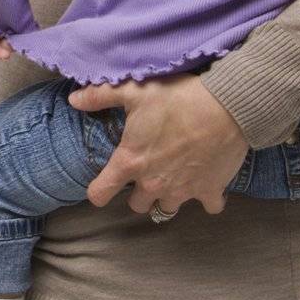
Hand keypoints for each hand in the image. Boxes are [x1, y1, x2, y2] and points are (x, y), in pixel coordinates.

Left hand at [72, 73, 247, 216]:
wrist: (227, 106)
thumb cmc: (177, 97)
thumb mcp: (134, 90)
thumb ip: (99, 96)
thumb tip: (73, 100)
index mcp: (131, 162)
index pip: (100, 194)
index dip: (98, 190)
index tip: (103, 184)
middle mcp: (153, 184)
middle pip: (136, 205)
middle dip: (138, 192)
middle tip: (147, 170)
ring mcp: (183, 191)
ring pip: (167, 208)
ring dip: (168, 196)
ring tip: (174, 175)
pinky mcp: (210, 191)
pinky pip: (207, 207)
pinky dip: (206, 197)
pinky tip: (207, 180)